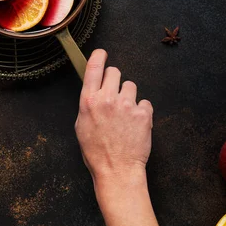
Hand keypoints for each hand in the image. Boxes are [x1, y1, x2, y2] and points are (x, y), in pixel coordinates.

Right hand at [75, 49, 152, 194]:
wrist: (117, 171)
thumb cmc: (96, 152)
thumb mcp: (81, 124)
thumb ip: (88, 103)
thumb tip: (94, 90)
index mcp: (89, 100)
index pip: (94, 67)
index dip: (99, 56)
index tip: (102, 54)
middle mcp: (107, 98)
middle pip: (115, 71)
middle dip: (115, 81)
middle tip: (115, 96)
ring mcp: (126, 105)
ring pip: (131, 86)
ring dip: (129, 97)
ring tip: (125, 115)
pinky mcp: (143, 114)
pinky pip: (144, 103)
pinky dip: (142, 112)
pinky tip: (135, 125)